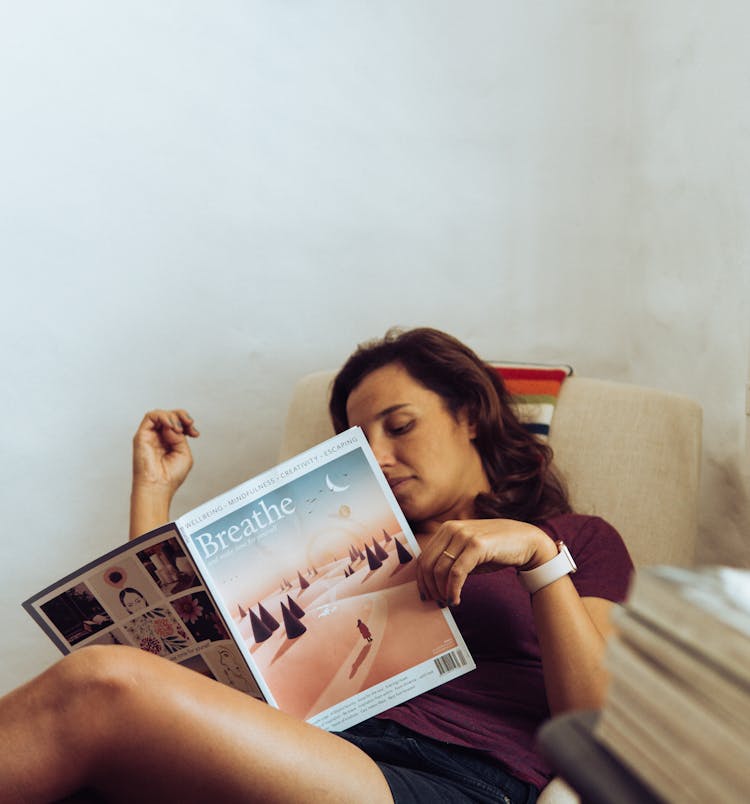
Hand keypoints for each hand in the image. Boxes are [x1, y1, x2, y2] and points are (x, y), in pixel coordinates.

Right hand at [131, 409, 199, 495]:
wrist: (158, 487)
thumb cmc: (170, 476)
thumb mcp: (184, 453)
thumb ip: (180, 437)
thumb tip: (172, 427)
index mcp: (170, 441)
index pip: (178, 423)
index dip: (188, 423)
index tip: (195, 434)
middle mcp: (159, 437)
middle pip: (170, 415)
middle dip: (182, 416)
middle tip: (189, 424)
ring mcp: (150, 436)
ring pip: (160, 414)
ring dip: (173, 417)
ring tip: (178, 429)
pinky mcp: (141, 435)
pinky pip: (150, 417)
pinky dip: (163, 417)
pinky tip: (171, 426)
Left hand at [415, 519, 556, 606]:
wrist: (526, 541)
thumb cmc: (496, 550)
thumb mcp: (468, 552)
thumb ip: (450, 560)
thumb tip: (431, 583)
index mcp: (447, 528)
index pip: (423, 556)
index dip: (421, 579)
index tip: (426, 595)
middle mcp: (452, 528)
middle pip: (428, 563)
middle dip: (429, 587)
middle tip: (436, 602)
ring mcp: (464, 535)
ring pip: (440, 569)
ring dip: (441, 591)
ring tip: (448, 602)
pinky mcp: (477, 545)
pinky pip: (456, 573)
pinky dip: (453, 590)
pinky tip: (456, 600)